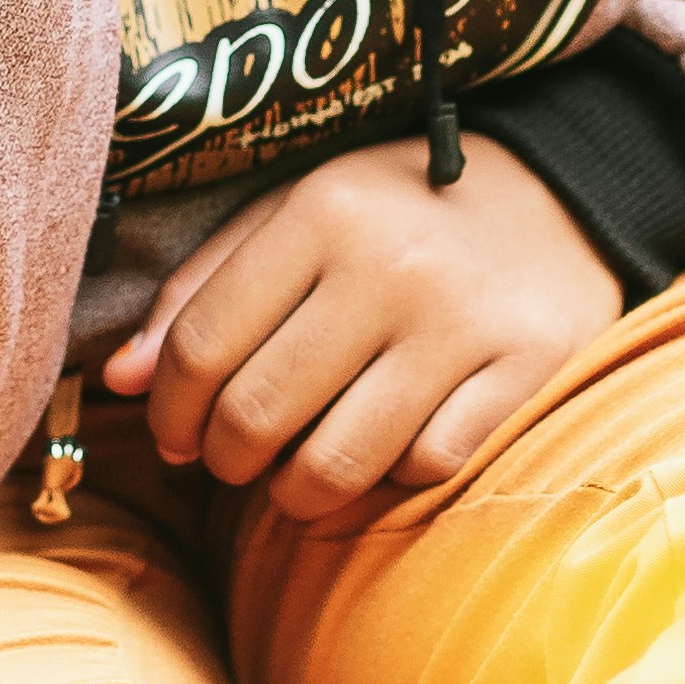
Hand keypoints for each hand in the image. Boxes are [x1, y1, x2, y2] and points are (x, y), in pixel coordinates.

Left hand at [101, 134, 620, 523]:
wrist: (562, 192)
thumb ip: (203, 291)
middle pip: (258, 414)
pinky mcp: (525, 370)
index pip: (202, 346)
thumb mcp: (297, 215)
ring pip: (337, 462)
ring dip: (297, 490)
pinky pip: (426, 467)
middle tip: (233, 459)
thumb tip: (122, 380)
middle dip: (225, 459)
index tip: (174, 434)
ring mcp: (461, 324)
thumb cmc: (399, 212)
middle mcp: (388, 266)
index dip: (169, 411)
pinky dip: (394, 475)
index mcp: (320, 212)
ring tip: (297, 472)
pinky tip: (388, 446)